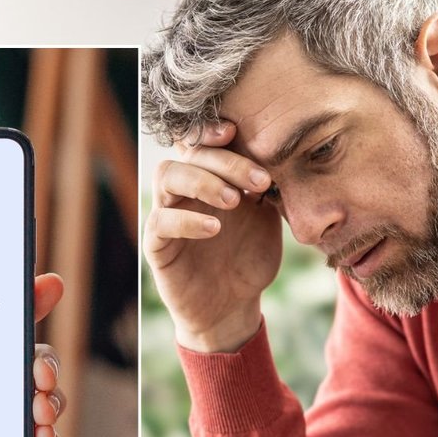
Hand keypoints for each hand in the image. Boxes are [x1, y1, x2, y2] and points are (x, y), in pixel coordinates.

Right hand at [144, 121, 281, 352]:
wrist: (234, 307)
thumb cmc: (249, 259)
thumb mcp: (266, 219)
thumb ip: (266, 188)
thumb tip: (280, 155)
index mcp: (209, 176)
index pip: (203, 139)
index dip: (214, 130)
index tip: (239, 132)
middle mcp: (184, 190)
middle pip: (189, 152)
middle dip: (226, 161)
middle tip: (259, 180)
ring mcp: (167, 214)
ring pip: (167, 175)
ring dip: (202, 181)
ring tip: (234, 201)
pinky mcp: (157, 245)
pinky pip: (161, 222)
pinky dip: (187, 220)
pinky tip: (214, 228)